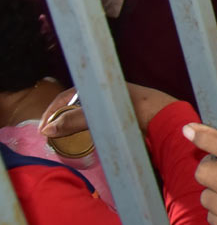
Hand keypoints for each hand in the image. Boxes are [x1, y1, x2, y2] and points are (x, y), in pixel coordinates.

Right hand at [40, 83, 177, 136]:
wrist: (165, 115)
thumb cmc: (135, 110)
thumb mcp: (100, 115)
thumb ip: (73, 121)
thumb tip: (47, 129)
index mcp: (98, 86)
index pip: (66, 96)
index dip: (52, 111)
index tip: (43, 128)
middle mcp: (104, 93)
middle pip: (73, 105)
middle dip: (59, 118)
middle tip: (50, 135)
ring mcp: (112, 104)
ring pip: (83, 113)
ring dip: (71, 124)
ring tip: (61, 138)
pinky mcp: (119, 115)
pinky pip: (95, 119)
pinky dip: (85, 127)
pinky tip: (82, 137)